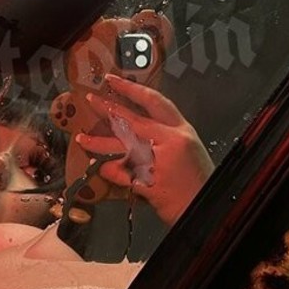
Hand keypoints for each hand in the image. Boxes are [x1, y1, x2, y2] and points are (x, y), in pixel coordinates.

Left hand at [75, 74, 213, 226]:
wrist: (206, 207)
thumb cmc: (198, 180)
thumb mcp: (189, 147)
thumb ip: (165, 135)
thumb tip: (136, 127)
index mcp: (181, 130)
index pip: (153, 101)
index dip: (130, 88)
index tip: (112, 81)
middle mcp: (170, 142)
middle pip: (132, 120)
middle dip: (108, 108)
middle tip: (91, 100)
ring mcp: (158, 163)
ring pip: (121, 146)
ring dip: (99, 143)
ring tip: (82, 138)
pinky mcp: (149, 183)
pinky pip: (121, 173)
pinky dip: (108, 170)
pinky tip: (98, 166)